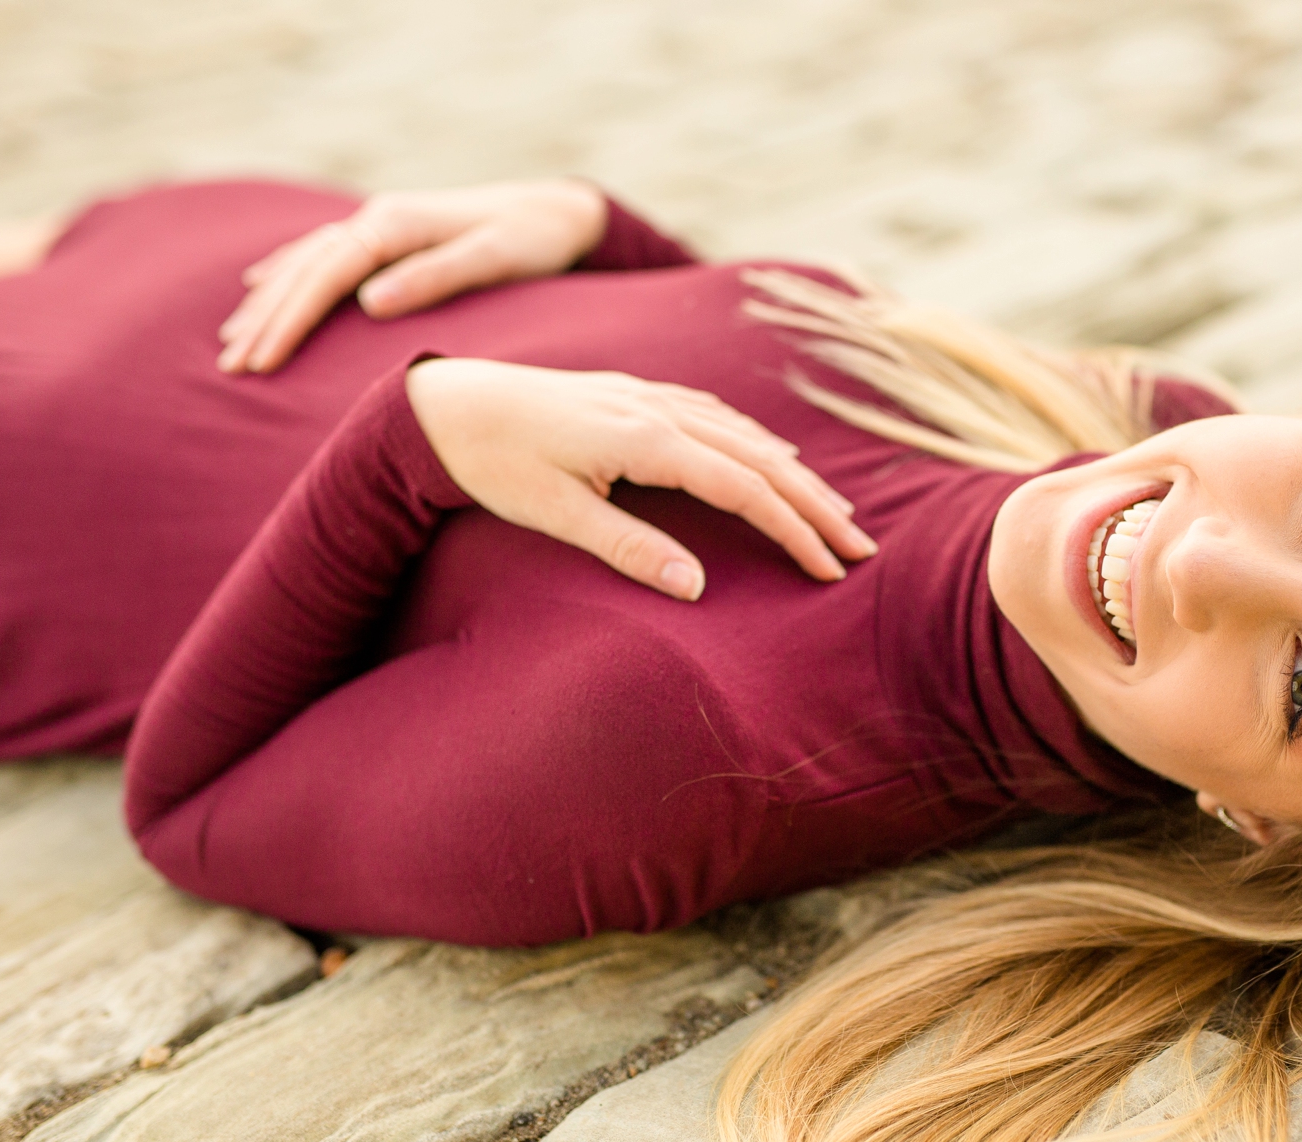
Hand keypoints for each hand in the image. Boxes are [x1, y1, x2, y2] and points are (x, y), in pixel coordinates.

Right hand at [218, 179, 608, 374]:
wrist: (557, 212)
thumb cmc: (533, 241)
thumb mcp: (494, 259)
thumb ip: (436, 276)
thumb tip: (372, 300)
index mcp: (396, 225)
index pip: (326, 276)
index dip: (289, 320)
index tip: (262, 361)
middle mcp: (379, 218)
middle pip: (304, 270)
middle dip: (264, 320)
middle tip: (230, 367)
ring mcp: (381, 224)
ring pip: (305, 261)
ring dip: (266, 300)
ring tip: (231, 339)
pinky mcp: (389, 234)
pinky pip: (322, 252)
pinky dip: (287, 270)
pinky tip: (261, 284)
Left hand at [404, 359, 877, 598]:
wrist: (442, 404)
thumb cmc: (492, 463)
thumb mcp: (554, 514)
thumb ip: (629, 547)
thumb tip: (697, 588)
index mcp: (645, 439)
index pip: (743, 488)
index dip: (792, 529)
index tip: (827, 567)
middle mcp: (659, 408)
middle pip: (762, 458)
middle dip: (815, 505)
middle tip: (859, 547)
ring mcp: (650, 395)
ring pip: (746, 434)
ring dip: (796, 473)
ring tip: (835, 510)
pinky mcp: (636, 392)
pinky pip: (717, 414)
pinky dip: (757, 440)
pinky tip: (773, 454)